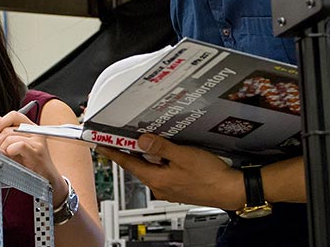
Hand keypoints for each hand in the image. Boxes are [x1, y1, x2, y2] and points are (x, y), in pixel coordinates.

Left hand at [0, 111, 67, 202]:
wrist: (46, 177)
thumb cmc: (31, 163)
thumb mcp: (17, 145)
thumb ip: (7, 132)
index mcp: (31, 127)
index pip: (14, 115)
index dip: (0, 122)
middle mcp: (36, 131)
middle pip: (8, 129)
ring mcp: (38, 140)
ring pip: (10, 138)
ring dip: (3, 150)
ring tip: (7, 158)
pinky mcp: (38, 150)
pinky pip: (18, 145)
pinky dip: (10, 152)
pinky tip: (13, 158)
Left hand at [97, 133, 244, 209]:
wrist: (228, 190)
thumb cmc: (210, 176)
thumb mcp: (184, 155)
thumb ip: (161, 147)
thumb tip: (143, 140)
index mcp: (157, 179)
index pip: (128, 164)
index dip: (113, 153)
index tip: (101, 145)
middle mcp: (160, 187)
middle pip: (138, 166)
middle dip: (131, 152)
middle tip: (122, 137)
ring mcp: (168, 189)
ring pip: (151, 169)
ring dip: (148, 157)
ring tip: (150, 142)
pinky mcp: (177, 188)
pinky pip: (162, 173)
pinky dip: (160, 163)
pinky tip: (168, 154)